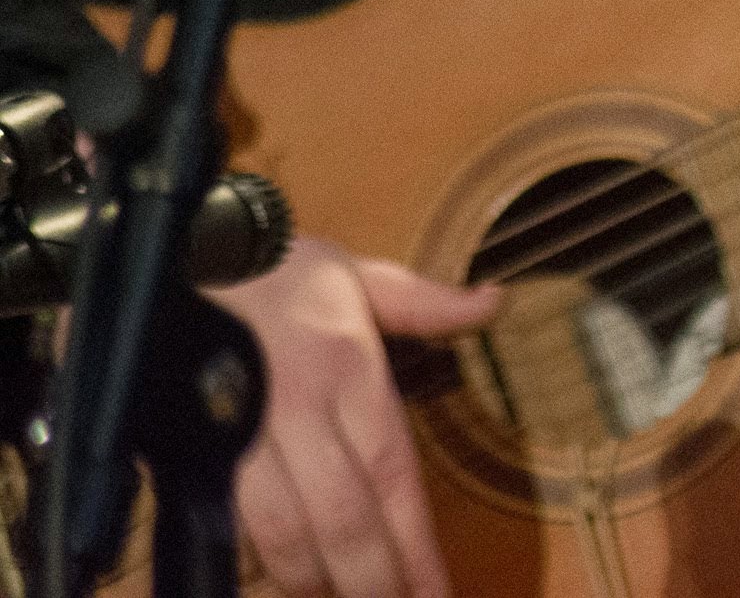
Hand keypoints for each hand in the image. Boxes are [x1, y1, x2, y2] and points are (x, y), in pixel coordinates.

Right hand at [212, 237, 497, 596]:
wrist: (168, 252)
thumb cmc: (271, 267)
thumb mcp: (356, 272)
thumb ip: (424, 303)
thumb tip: (495, 301)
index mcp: (347, 369)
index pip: (392, 473)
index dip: (414, 543)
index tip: (437, 592)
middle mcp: (297, 411)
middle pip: (343, 518)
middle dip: (372, 580)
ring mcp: (240, 436)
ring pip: (282, 531)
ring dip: (315, 578)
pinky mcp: (192, 449)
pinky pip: (231, 519)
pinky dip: (259, 555)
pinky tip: (284, 576)